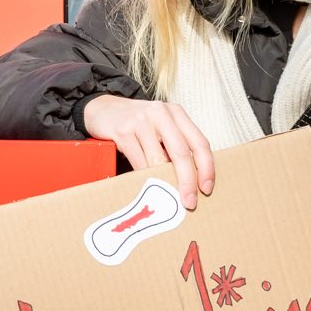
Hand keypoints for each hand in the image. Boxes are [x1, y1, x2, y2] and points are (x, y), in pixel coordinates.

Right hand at [80, 95, 215, 207]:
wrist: (103, 109)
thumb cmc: (137, 123)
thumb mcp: (161, 126)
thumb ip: (175, 145)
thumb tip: (190, 179)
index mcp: (176, 113)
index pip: (199, 142)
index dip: (207, 168)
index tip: (206, 189)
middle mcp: (161, 114)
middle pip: (181, 152)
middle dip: (187, 181)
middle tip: (189, 202)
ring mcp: (140, 121)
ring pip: (157, 159)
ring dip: (163, 182)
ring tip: (165, 196)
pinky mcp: (122, 131)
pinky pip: (137, 161)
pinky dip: (143, 176)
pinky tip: (146, 185)